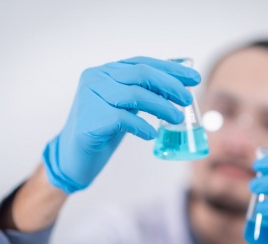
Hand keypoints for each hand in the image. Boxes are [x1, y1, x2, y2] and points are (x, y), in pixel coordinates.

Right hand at [43, 56, 200, 193]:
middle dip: (169, 85)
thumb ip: (143, 90)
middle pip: (140, 74)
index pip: (142, 63)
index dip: (170, 69)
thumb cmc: (103, 128)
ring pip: (134, 95)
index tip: (193, 77)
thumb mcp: (124, 104)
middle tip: (187, 99)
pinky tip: (150, 134)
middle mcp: (96, 78)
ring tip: (177, 119)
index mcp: (105, 71)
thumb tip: (177, 81)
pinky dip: (142, 126)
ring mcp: (90, 97)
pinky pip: (123, 119)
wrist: (74, 155)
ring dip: (161, 106)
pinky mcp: (90, 120)